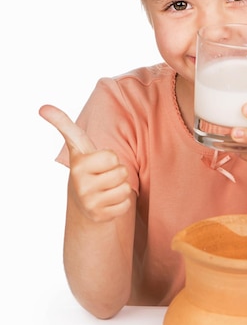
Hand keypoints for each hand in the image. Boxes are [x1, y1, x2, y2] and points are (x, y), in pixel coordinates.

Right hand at [39, 105, 131, 221]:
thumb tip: (43, 107)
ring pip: (125, 189)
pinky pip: (125, 204)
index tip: (96, 162)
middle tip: (103, 176)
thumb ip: (64, 125)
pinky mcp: (101, 217)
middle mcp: (82, 186)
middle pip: (122, 171)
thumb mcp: (78, 146)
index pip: (112, 156)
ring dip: (119, 187)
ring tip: (106, 188)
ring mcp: (90, 203)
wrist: (82, 202)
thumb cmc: (86, 167)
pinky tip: (108, 202)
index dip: (109, 157)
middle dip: (117, 172)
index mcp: (79, 166)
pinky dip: (120, 203)